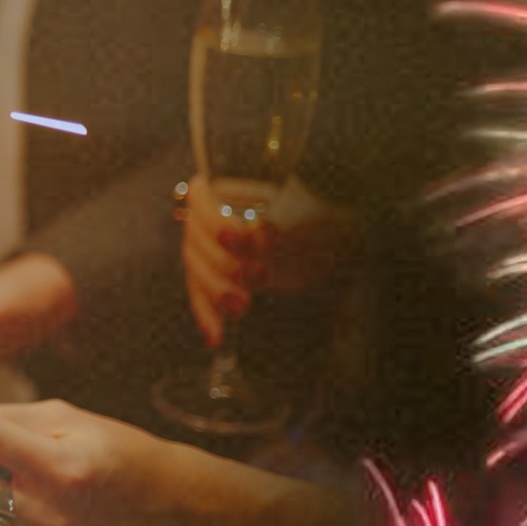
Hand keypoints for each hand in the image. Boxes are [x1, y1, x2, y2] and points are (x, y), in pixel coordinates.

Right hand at [181, 174, 354, 346]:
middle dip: (220, 264)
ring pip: (196, 270)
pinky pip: (202, 296)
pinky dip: (208, 317)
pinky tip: (215, 338)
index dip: (211, 218)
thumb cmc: (314, 219)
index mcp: (226, 187)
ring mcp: (210, 247)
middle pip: (194, 239)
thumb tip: (248, 239)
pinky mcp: (217, 276)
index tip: (230, 236)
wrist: (331, 244)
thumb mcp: (298, 220)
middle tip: (251, 276)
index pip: (200, 198)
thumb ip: (272, 229)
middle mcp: (210, 215)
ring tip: (243, 307)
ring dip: (215, 293)